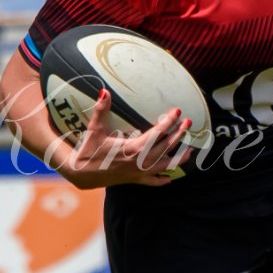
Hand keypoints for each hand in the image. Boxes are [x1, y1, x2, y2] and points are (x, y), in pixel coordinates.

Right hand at [55, 87, 191, 188]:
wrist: (81, 174)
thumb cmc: (88, 150)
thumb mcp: (95, 129)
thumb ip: (101, 109)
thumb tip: (104, 91)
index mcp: (132, 148)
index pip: (157, 133)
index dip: (168, 121)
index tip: (178, 112)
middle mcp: (139, 161)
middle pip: (165, 147)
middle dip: (178, 135)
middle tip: (188, 123)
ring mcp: (138, 172)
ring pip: (164, 166)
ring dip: (178, 158)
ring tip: (191, 151)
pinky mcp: (134, 180)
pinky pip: (152, 182)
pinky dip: (162, 180)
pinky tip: (170, 178)